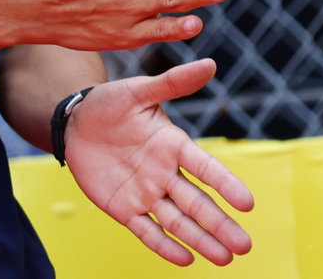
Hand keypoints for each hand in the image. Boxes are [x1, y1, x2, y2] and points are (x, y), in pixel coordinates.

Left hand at [65, 59, 254, 265]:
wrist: (75, 122)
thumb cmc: (110, 103)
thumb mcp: (138, 91)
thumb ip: (171, 84)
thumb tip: (210, 63)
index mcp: (173, 145)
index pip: (205, 167)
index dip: (225, 184)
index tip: (247, 202)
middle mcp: (165, 173)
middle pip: (197, 202)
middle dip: (220, 224)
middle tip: (245, 246)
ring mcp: (145, 192)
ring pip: (177, 221)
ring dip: (201, 240)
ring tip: (225, 259)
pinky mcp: (123, 207)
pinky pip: (146, 230)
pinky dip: (164, 245)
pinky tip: (185, 260)